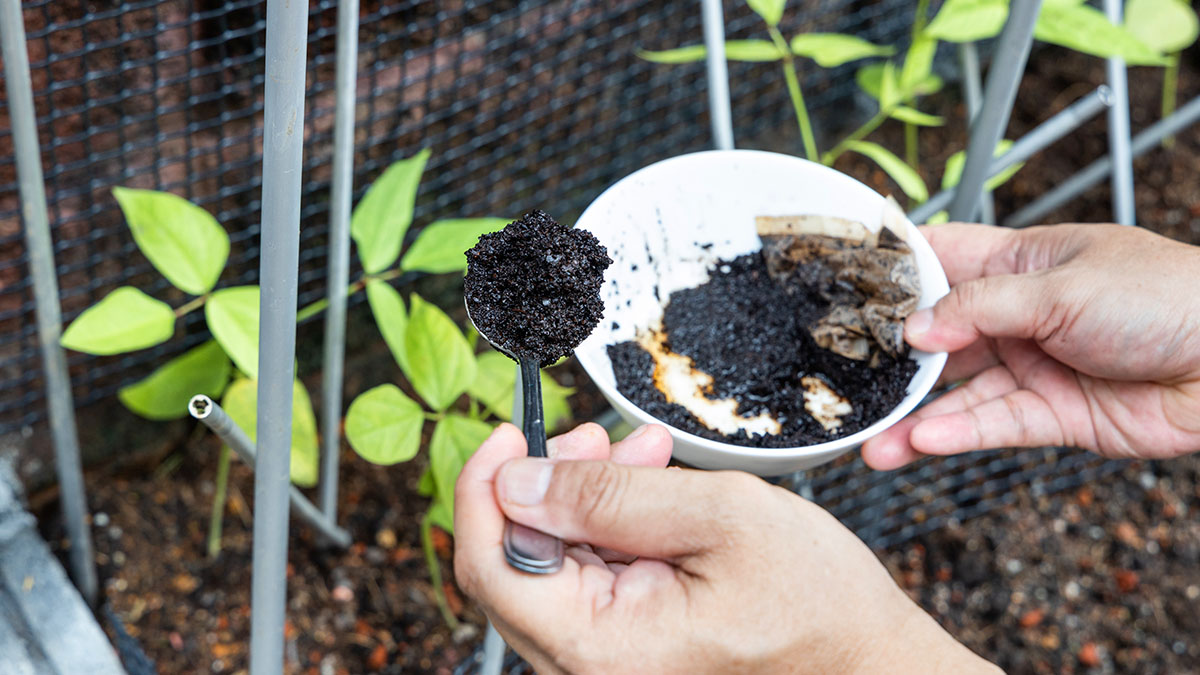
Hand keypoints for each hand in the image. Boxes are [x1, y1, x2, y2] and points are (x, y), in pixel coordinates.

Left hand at [455, 424, 996, 673]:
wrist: (869, 663)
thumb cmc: (816, 604)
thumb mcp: (718, 517)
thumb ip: (609, 497)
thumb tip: (517, 480)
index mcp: (602, 649)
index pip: (492, 565)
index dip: (484, 488)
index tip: (508, 434)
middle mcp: (591, 669)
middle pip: (517, 563)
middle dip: (549, 483)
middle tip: (600, 436)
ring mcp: (608, 664)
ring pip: (555, 565)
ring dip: (587, 499)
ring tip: (645, 456)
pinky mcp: (628, 652)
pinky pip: (590, 582)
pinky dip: (610, 528)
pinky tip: (651, 490)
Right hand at [864, 223, 1199, 469]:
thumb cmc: (1164, 297)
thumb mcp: (1062, 287)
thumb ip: (982, 308)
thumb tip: (917, 328)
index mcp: (1022, 263)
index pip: (944, 260)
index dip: (896, 273)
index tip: (845, 289)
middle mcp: (1019, 315)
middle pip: (939, 335)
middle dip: (894, 358)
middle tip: (843, 379)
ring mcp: (1033, 365)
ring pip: (958, 392)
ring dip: (916, 416)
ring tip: (872, 441)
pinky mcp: (1052, 414)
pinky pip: (993, 424)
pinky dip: (958, 434)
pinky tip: (923, 441)